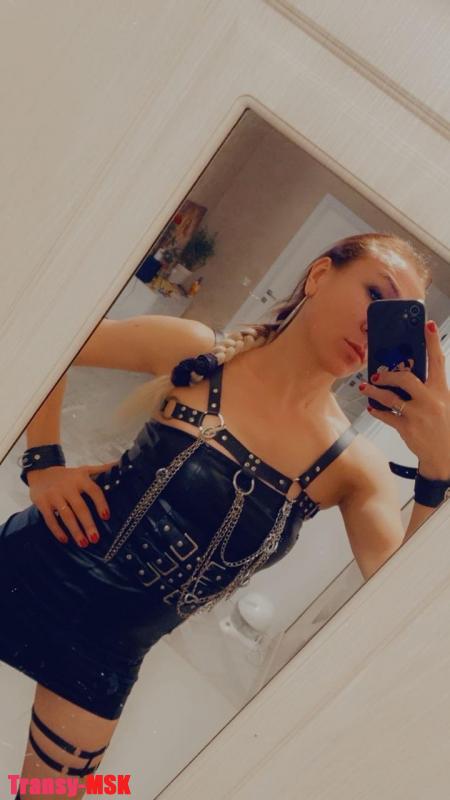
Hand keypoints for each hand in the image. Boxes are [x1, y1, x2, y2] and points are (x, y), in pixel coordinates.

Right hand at [28, 460, 117, 546]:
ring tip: (84, 543)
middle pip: (80, 507)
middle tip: (95, 538)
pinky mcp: (42, 502)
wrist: (41, 471)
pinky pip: (50, 519)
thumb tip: (120, 464)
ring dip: (75, 531)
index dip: (101, 503)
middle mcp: (67, 486)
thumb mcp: (84, 470)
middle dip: (88, 524)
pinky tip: (65, 540)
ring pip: (66, 515)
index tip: (106, 517)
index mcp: (80, 479)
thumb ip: (101, 469)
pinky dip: (57, 530)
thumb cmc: (68, 475)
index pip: (94, 491)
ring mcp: (54, 495)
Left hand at [359, 320, 449, 478]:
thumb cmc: (444, 427)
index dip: (432, 341)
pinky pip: (386, 415)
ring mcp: (419, 415)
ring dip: (375, 391)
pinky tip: (372, 407)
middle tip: (378, 373)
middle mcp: (431, 401)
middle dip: (389, 374)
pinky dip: (377, 410)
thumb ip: (430, 389)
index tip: (426, 324)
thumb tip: (407, 374)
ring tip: (366, 387)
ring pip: (390, 397)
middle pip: (407, 378)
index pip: (438, 361)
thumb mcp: (444, 404)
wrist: (446, 457)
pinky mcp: (407, 429)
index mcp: (443, 391)